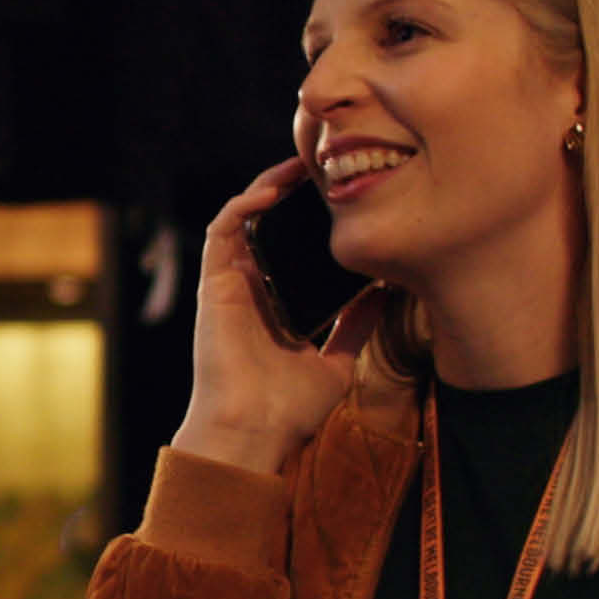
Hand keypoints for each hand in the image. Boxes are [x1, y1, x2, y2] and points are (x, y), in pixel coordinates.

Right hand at [170, 157, 387, 473]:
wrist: (253, 431)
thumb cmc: (287, 410)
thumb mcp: (336, 364)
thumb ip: (355, 328)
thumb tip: (384, 295)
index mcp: (276, 304)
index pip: (292, 247)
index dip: (312, 218)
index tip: (344, 197)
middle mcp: (251, 288)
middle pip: (269, 224)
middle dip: (293, 192)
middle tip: (326, 167)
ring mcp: (230, 284)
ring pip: (243, 217)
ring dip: (267, 186)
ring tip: (301, 167)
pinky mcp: (213, 283)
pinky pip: (222, 230)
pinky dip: (243, 205)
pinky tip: (271, 191)